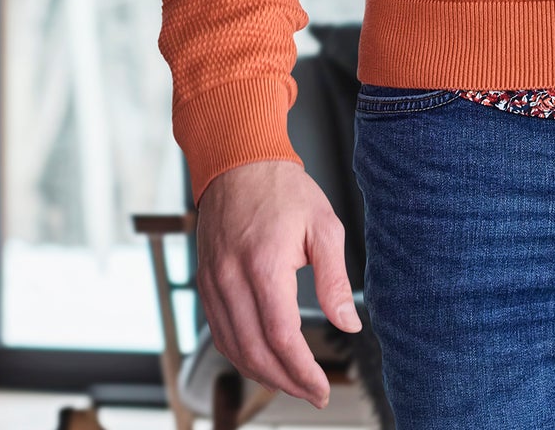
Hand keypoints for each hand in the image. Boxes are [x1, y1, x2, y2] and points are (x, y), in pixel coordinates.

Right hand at [195, 159, 361, 409]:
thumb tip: (349, 323)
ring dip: (263, 374)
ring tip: (293, 382)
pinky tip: (263, 360)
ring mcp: (213, 283)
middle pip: (254, 352)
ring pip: (233, 349)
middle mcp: (231, 280)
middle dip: (286, 382)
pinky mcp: (205, 284)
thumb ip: (335, 279)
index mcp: (265, 265)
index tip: (322, 389)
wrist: (239, 163)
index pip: (281, 338)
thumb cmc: (284, 191)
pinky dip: (241, 355)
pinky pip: (219, 333)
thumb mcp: (324, 226)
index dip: (302, 372)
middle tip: (312, 392)